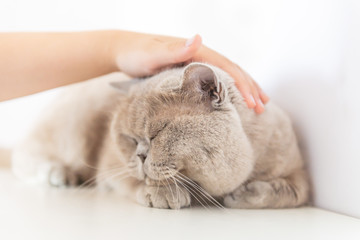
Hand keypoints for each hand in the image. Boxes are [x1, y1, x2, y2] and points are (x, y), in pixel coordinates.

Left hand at [112, 32, 268, 113]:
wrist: (124, 50)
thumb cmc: (136, 54)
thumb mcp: (152, 53)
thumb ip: (174, 49)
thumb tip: (199, 38)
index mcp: (196, 51)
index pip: (227, 68)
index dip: (243, 85)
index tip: (254, 103)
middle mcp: (200, 53)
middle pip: (233, 70)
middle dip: (250, 89)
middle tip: (263, 108)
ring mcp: (197, 60)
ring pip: (228, 74)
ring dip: (245, 88)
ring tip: (260, 103)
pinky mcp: (191, 68)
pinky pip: (217, 78)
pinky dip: (231, 88)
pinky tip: (234, 97)